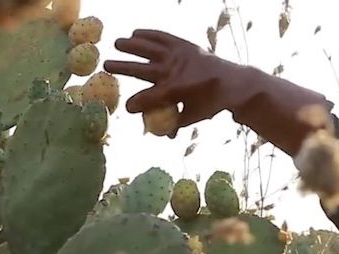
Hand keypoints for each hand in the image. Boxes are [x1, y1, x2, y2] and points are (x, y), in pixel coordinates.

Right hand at [103, 29, 243, 137]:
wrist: (231, 82)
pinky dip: (149, 34)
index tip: (127, 107)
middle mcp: (172, 71)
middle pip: (141, 69)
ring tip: (118, 43)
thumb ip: (176, 124)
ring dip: (131, 45)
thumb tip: (164, 135)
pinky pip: (162, 37)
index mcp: (174, 91)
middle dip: (122, 67)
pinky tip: (136, 33)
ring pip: (148, 48)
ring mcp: (176, 56)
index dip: (136, 104)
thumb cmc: (211, 102)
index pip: (147, 98)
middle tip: (107, 65)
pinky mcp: (182, 45)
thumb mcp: (193, 116)